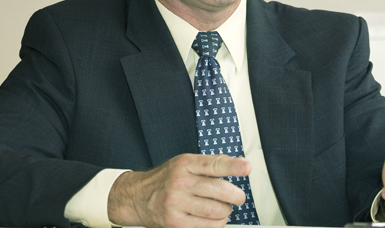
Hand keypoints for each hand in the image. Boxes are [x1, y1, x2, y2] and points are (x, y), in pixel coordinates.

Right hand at [107, 153, 249, 227]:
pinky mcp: (175, 222)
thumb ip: (212, 163)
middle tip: (239, 197)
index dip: (233, 166)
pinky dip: (216, 224)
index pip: (213, 164)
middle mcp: (180, 182)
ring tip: (224, 208)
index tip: (246, 168)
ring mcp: (177, 203)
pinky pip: (206, 226)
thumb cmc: (166, 178)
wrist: (137, 197)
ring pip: (215, 210)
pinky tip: (215, 219)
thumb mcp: (185, 163)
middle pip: (218, 190)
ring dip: (226, 211)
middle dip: (236, 195)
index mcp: (185, 164)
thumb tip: (239, 163)